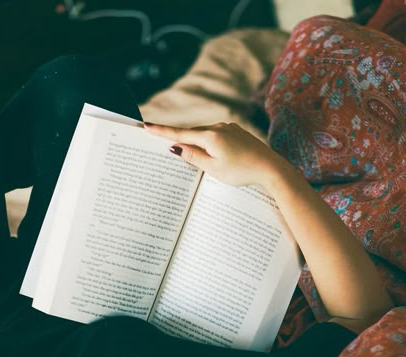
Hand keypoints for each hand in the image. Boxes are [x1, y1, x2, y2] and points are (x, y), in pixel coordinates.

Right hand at [145, 121, 284, 187]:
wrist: (270, 168)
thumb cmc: (242, 171)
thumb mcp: (214, 169)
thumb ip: (193, 157)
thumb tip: (176, 147)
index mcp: (210, 136)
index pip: (180, 134)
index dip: (162, 131)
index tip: (146, 125)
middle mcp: (218, 127)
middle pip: (192, 134)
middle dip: (179, 140)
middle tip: (161, 141)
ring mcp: (229, 129)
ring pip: (205, 137)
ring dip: (197, 146)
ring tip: (193, 159)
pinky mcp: (236, 133)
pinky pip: (216, 138)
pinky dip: (209, 146)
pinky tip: (213, 156)